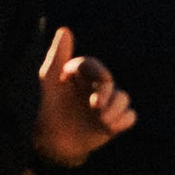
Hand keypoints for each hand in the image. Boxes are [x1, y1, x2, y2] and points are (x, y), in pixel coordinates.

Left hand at [35, 27, 134, 165]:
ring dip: (117, 107)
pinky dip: (124, 120)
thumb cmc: (46, 109)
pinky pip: (129, 117)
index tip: (102, 80)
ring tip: (103, 119)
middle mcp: (96, 87)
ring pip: (123, 98)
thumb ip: (57, 57)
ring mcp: (106, 105)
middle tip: (96, 107)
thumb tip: (65, 30)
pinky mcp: (113, 122)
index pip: (93, 67)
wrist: (49, 144)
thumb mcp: (48, 83)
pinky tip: (111, 127)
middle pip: (111, 83)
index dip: (98, 72)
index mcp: (80, 75)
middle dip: (108, 93)